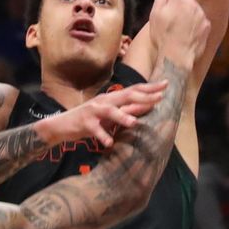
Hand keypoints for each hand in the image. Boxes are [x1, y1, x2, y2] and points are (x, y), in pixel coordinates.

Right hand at [38, 82, 167, 147]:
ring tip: (134, 122)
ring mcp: (93, 112)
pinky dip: (102, 136)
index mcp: (111, 98)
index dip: (149, 87)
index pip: (133, 90)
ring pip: (109, 111)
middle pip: (125, 96)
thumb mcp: (110, 116)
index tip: (165, 84)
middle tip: (160, 97)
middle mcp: (104, 101)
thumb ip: (127, 110)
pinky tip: (109, 143)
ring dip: (121, 116)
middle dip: (143, 96)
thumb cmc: (90, 121)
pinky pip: (95, 130)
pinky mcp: (84, 124)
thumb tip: (148, 106)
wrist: (62, 125)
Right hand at [149, 0, 210, 70]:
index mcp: (178, 0)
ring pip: (193, 6)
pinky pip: (200, 18)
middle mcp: (192, 4)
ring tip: (178, 24)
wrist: (177, 56)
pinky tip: (186, 31)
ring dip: (186, 10)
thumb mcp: (154, 16)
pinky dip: (194, 21)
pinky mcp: (207, 26)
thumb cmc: (163, 36)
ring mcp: (201, 15)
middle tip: (170, 10)